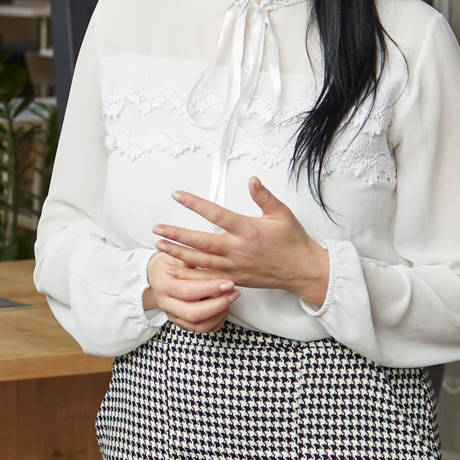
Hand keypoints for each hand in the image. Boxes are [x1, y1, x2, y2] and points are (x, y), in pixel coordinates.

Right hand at [142, 246, 236, 331]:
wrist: (159, 276)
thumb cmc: (172, 263)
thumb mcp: (178, 255)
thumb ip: (191, 255)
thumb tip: (208, 253)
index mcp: (165, 286)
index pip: (187, 291)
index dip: (210, 288)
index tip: (228, 282)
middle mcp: (167, 304)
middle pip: (193, 314)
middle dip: (218, 305)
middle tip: (234, 292)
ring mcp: (174, 316)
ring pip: (199, 327)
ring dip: (219, 314)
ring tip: (231, 299)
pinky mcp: (182, 324)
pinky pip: (203, 330)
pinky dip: (217, 321)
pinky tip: (224, 308)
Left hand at [154, 179, 332, 306]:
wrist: (301, 270)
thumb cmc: (292, 240)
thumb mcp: (282, 213)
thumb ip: (264, 196)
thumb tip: (252, 180)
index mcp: (247, 230)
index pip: (216, 214)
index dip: (195, 204)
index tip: (178, 195)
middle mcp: (237, 249)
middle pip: (201, 242)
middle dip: (177, 235)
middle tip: (158, 229)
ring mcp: (234, 267)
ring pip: (201, 261)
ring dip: (178, 253)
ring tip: (160, 246)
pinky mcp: (234, 279)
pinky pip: (208, 278)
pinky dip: (191, 274)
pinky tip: (176, 269)